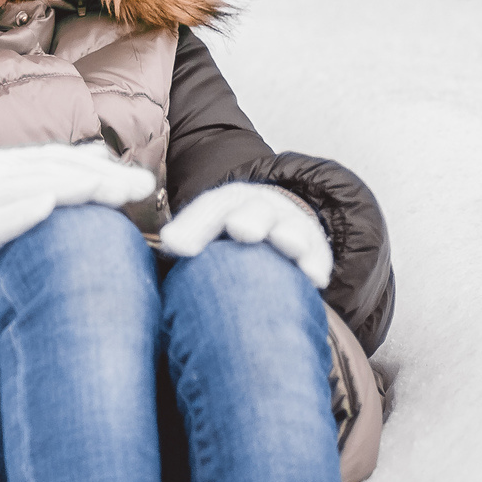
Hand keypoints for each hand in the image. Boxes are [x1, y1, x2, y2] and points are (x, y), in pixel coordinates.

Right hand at [0, 142, 158, 279]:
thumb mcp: (10, 187)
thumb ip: (50, 172)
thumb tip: (99, 154)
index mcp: (11, 164)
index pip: (63, 160)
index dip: (103, 167)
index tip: (141, 181)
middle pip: (54, 170)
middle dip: (101, 177)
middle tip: (139, 188)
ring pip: (30, 186)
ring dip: (70, 187)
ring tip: (105, 189)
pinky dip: (20, 210)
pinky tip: (45, 206)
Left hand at [158, 182, 330, 286]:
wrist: (276, 224)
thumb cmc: (229, 242)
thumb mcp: (205, 233)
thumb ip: (184, 242)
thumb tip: (163, 253)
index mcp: (225, 204)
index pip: (208, 209)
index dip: (192, 224)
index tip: (174, 244)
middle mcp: (259, 209)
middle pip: (253, 210)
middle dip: (248, 218)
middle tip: (241, 229)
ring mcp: (290, 225)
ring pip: (290, 227)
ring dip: (288, 235)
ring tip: (285, 243)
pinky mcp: (315, 247)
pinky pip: (318, 253)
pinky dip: (316, 263)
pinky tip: (314, 277)